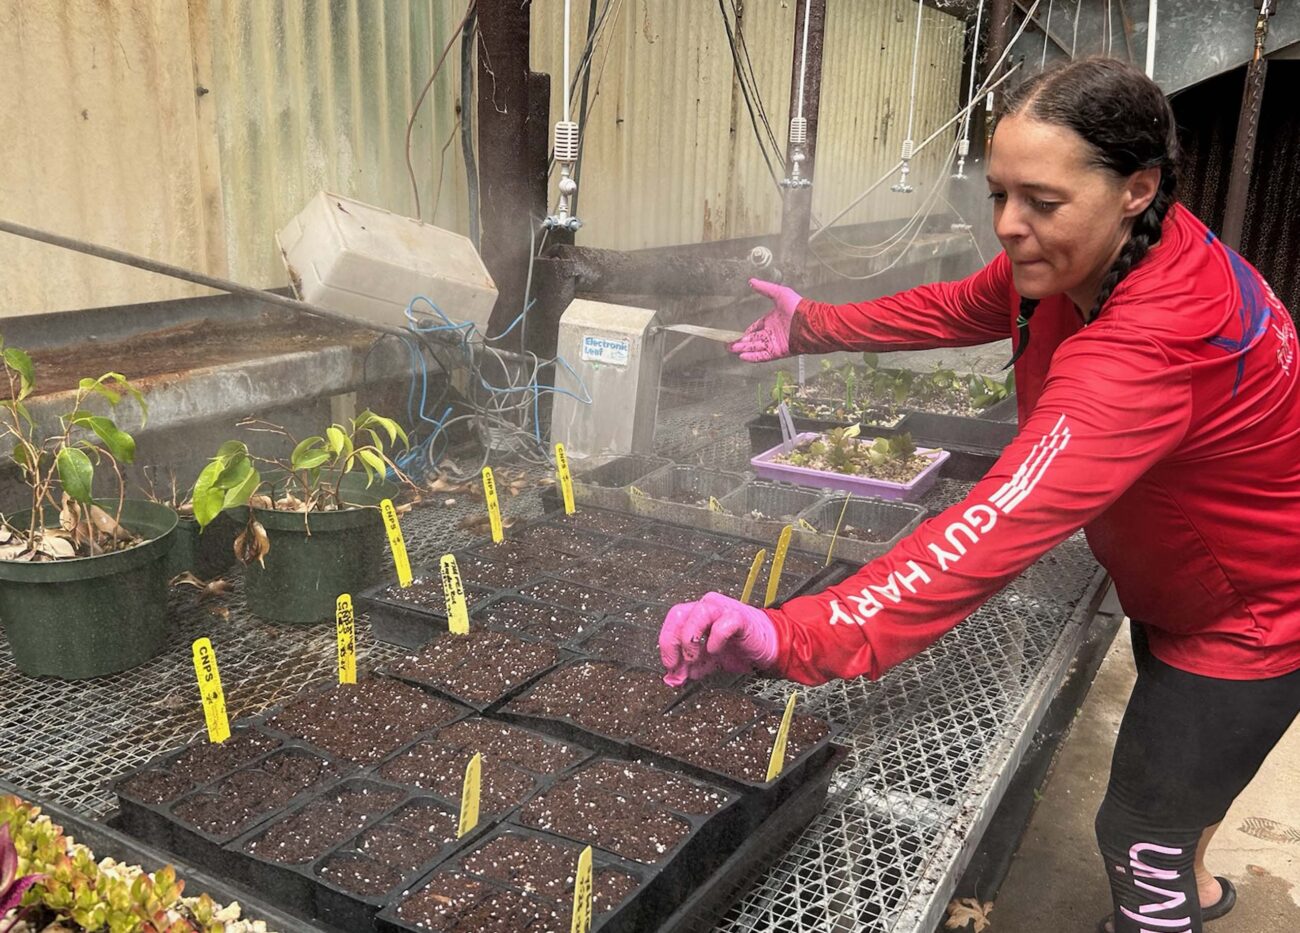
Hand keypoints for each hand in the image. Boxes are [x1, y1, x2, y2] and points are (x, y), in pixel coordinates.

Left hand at [659, 592, 778, 686]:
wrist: (769, 647)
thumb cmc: (739, 648)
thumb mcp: (707, 662)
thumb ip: (689, 668)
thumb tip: (671, 679)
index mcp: (696, 615)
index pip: (671, 622)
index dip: (666, 646)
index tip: (670, 668)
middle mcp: (707, 608)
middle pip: (678, 614)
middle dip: (672, 642)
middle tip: (678, 665)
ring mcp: (723, 609)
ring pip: (698, 613)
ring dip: (690, 640)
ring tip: (695, 658)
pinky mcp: (740, 618)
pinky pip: (723, 624)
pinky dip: (715, 640)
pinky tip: (716, 652)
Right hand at [730, 278, 802, 361]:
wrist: (810, 322)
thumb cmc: (798, 307)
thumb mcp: (779, 293)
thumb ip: (765, 288)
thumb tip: (752, 281)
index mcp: (772, 320)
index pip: (756, 327)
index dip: (747, 331)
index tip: (738, 335)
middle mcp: (773, 333)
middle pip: (753, 339)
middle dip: (741, 342)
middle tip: (729, 345)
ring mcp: (775, 343)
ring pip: (755, 347)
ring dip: (744, 349)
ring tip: (732, 350)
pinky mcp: (778, 351)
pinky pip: (763, 355)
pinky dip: (753, 356)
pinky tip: (743, 357)